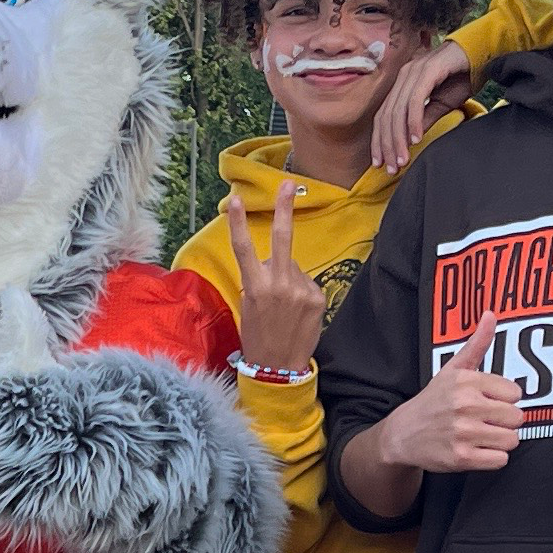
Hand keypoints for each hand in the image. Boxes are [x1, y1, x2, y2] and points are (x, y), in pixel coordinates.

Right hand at [223, 183, 324, 370]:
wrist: (279, 368)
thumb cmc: (258, 336)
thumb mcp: (249, 306)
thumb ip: (260, 279)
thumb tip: (274, 261)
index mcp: (255, 287)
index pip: (244, 249)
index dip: (238, 223)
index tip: (235, 200)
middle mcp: (278, 285)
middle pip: (283, 239)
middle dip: (285, 209)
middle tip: (288, 184)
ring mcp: (300, 290)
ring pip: (294, 267)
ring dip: (289, 277)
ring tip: (284, 306)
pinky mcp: (317, 297)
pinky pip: (307, 282)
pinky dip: (302, 291)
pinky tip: (296, 311)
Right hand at [370, 300, 521, 473]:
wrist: (402, 435)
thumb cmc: (433, 401)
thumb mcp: (452, 369)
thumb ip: (477, 344)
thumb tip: (491, 314)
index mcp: (467, 381)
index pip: (515, 393)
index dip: (504, 400)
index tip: (487, 402)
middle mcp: (465, 405)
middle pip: (517, 418)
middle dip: (504, 422)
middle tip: (484, 422)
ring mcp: (463, 433)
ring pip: (511, 440)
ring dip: (499, 441)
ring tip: (480, 436)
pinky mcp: (461, 458)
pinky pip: (500, 460)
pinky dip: (491, 458)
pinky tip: (476, 450)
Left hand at [372, 39, 477, 171]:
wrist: (481, 53)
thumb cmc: (461, 76)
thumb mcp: (441, 104)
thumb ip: (424, 119)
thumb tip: (409, 139)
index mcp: (403, 84)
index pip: (383, 116)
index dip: (379, 141)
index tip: (380, 163)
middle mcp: (404, 76)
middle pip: (387, 116)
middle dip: (387, 145)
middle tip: (391, 168)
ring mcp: (414, 71)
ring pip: (398, 110)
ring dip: (398, 138)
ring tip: (403, 159)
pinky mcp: (428, 70)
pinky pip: (416, 100)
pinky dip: (414, 121)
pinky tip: (415, 138)